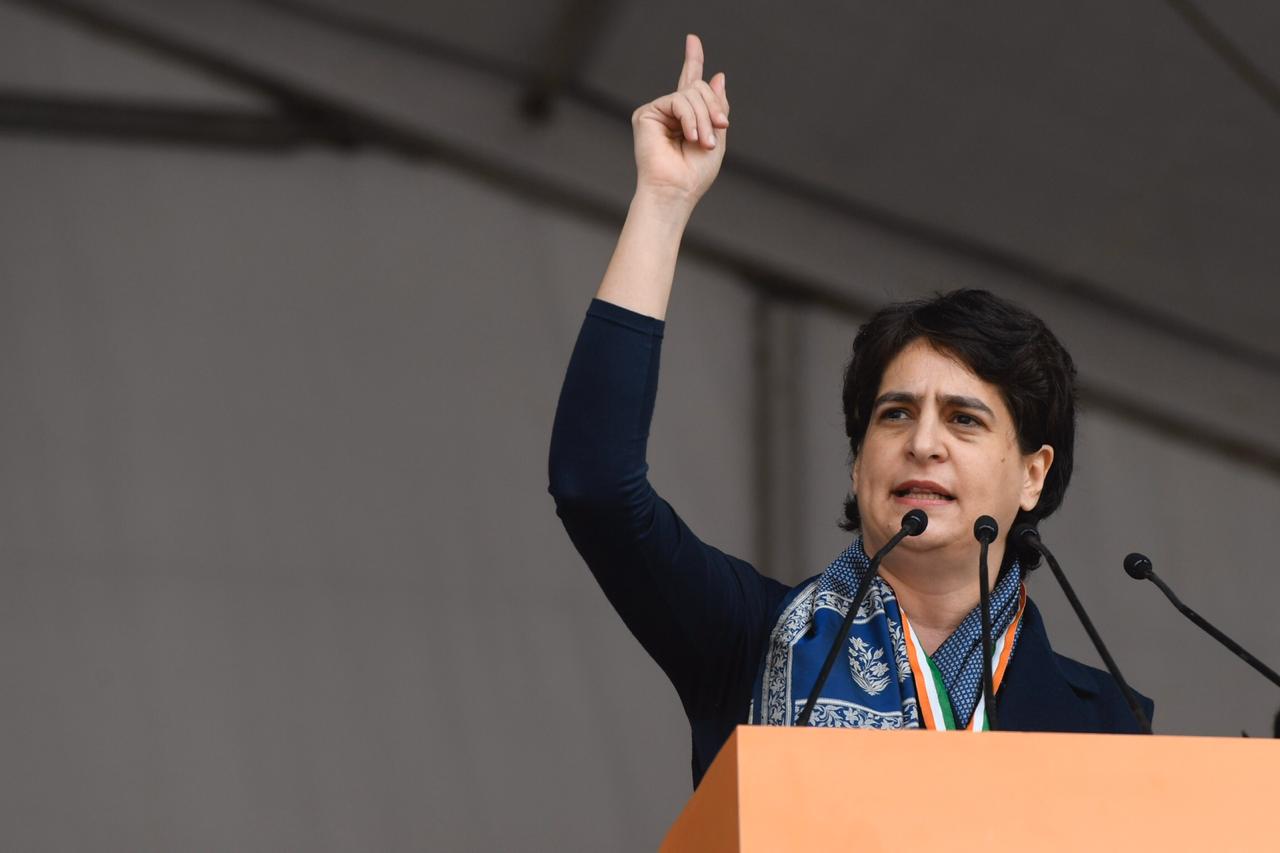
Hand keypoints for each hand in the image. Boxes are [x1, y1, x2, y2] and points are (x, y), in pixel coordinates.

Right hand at [630, 34, 729, 209]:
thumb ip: (717, 106)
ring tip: (703, 141)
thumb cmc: (695, 173)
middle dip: (713, 108)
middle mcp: (670, 112)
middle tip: (718, 130)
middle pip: (699, 87)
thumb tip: (718, 75)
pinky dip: (689, 117)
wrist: (676, 190)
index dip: (692, 60)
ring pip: (690, 93)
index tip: (692, 40)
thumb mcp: (717, 135)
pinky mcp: (645, 114)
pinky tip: (689, 136)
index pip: (689, 83)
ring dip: (703, 118)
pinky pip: (677, 101)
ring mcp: (657, 112)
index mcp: (687, 117)